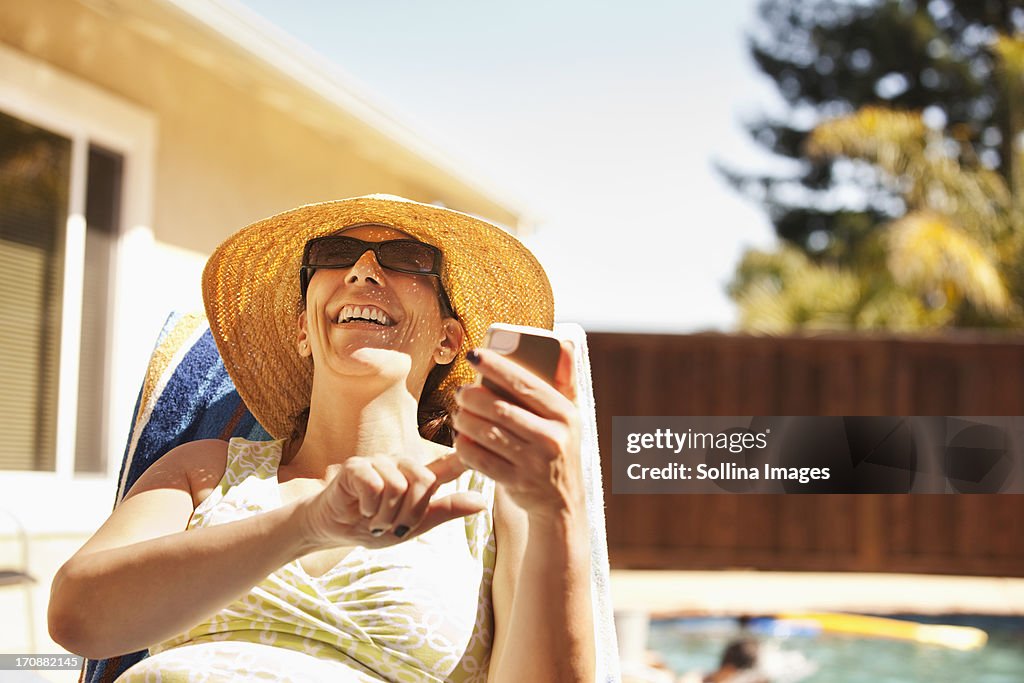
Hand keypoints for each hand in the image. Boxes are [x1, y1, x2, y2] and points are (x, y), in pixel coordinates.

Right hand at [298, 452, 485, 548]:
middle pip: (424, 482)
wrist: (334, 530)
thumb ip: (446, 511)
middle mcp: (402, 463)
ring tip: (374, 517)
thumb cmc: (375, 525)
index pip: (449, 463)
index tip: (486, 445)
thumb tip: (483, 503)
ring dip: (386, 514)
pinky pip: (376, 485)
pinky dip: (370, 507)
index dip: (466, 457)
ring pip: (399, 487)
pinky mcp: (357, 465)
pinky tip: (362, 508)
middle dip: (409, 513)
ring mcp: (380, 461)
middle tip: (391, 523)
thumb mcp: (415, 524)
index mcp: (419, 476)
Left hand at [453, 341, 583, 519]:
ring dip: (464, 420)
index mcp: (565, 414)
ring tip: (458, 413)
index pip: (526, 384)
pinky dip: (464, 446)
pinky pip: (480, 460)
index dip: (496, 367)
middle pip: (500, 409)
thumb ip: (565, 379)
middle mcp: (553, 438)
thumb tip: (564, 342)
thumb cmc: (557, 445)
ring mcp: (534, 463)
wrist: (561, 500)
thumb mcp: (568, 414)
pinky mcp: (516, 482)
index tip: (475, 355)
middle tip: (461, 391)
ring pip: (487, 433)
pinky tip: (460, 438)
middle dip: (472, 396)